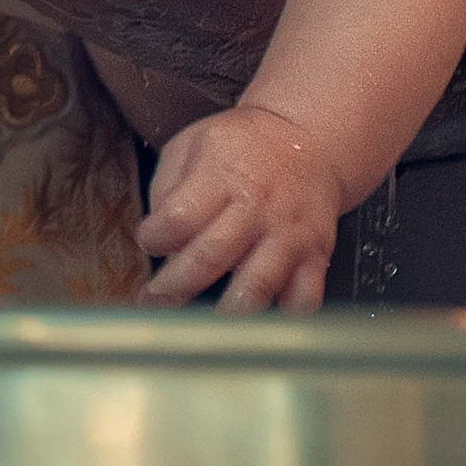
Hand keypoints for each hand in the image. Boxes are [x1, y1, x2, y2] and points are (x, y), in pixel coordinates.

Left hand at [136, 104, 341, 312]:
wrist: (309, 141)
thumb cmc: (243, 146)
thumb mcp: (192, 144)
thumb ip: (167, 187)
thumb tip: (156, 234)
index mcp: (222, 175)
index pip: (179, 217)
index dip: (154, 237)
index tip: (148, 241)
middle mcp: (257, 207)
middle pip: (210, 257)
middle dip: (175, 286)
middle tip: (156, 299)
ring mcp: (289, 235)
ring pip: (256, 287)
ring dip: (224, 313)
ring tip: (202, 325)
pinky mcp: (317, 255)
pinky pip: (303, 299)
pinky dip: (282, 316)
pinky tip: (259, 318)